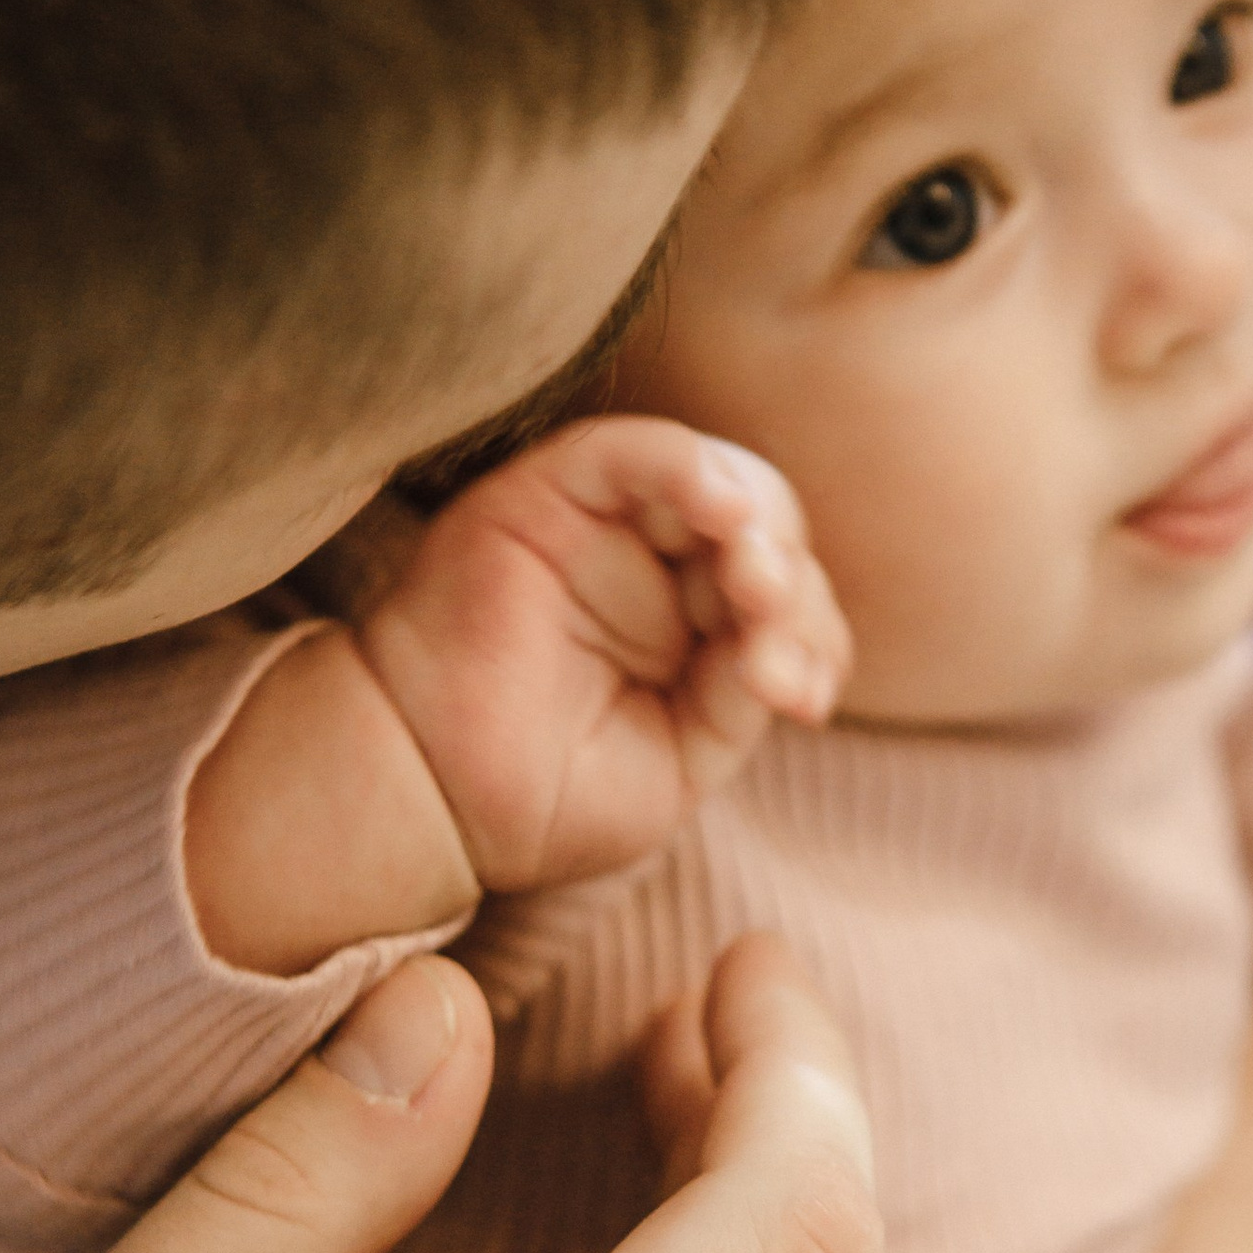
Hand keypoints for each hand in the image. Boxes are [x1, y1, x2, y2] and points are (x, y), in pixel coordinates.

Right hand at [353, 419, 849, 891]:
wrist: (438, 799)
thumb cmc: (548, 795)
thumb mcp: (683, 756)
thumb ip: (742, 692)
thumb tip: (789, 646)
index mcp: (696, 624)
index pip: (786, 600)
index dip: (814, 639)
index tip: (804, 702)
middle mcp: (656, 561)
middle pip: (767, 535)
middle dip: (791, 590)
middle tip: (776, 657)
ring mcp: (604, 522)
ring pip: (718, 483)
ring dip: (757, 531)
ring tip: (758, 592)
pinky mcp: (550, 490)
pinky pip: (633, 453)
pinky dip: (688, 467)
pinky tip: (724, 512)